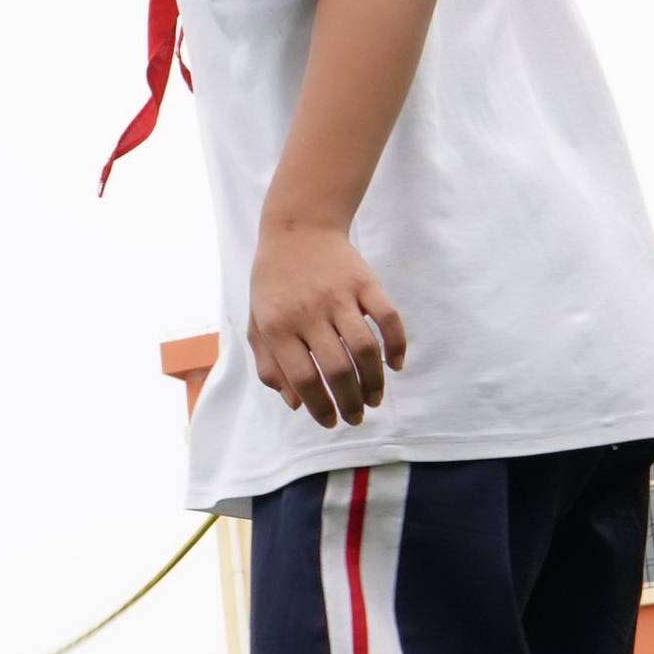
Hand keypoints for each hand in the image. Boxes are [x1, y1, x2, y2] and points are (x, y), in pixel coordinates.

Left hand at [247, 222, 409, 427]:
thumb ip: (270, 367)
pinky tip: (394, 365)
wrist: (297, 231)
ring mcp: (339, 297)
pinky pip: (389, 319)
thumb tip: (297, 405)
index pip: (303, 379)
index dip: (320, 407)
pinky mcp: (365, 282)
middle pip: (338, 370)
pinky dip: (396, 345)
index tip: (331, 422)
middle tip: (358, 417)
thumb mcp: (257, 325)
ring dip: (374, 381)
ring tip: (375, 399)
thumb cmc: (273, 286)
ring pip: (365, 349)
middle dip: (351, 402)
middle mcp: (308, 313)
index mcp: (278, 327)